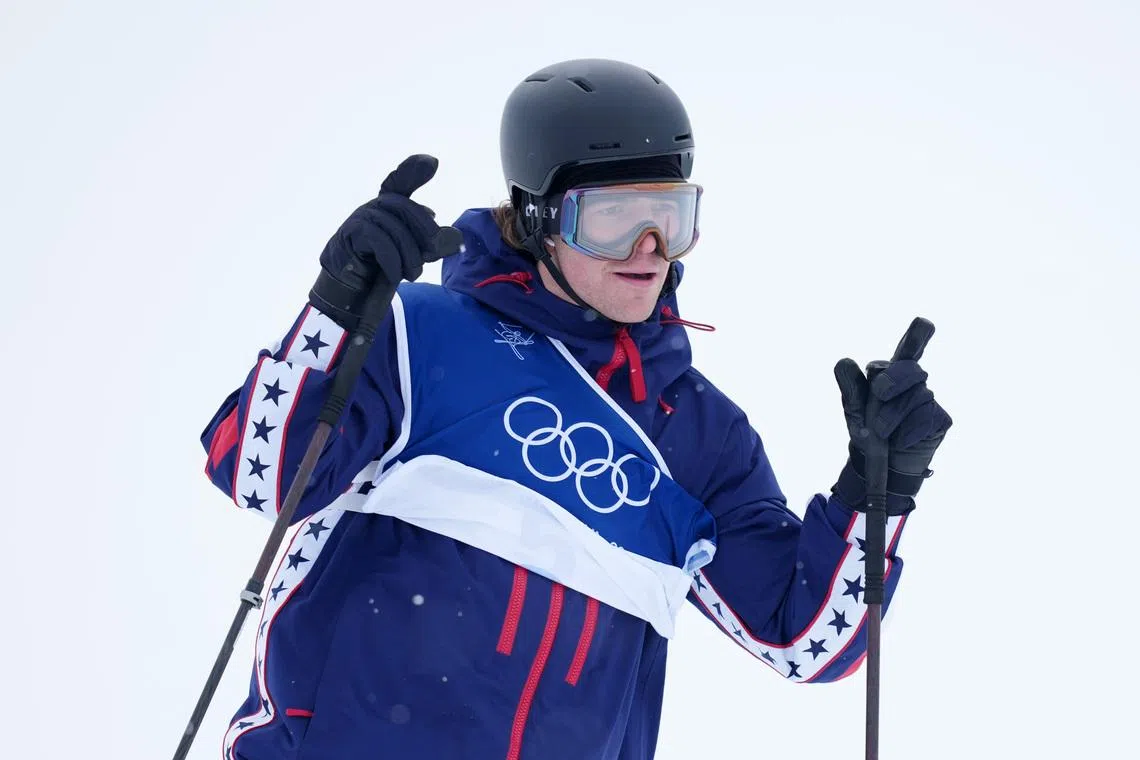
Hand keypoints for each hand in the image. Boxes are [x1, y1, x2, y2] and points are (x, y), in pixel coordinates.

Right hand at [309, 154, 464, 327]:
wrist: (351, 290)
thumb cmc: (382, 269)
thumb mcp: (413, 255)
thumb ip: (432, 245)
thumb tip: (454, 238)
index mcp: (389, 208)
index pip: (400, 181)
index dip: (414, 169)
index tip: (432, 162)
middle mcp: (373, 207)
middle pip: (404, 207)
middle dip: (424, 229)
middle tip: (435, 251)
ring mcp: (360, 218)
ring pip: (393, 228)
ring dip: (409, 255)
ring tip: (413, 275)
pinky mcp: (351, 234)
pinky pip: (379, 241)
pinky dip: (392, 261)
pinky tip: (397, 276)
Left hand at [832, 318, 952, 513]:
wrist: (883, 468)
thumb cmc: (869, 433)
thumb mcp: (855, 410)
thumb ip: (850, 386)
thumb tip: (844, 361)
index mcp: (892, 372)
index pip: (910, 345)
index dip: (918, 334)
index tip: (923, 323)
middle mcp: (914, 381)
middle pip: (910, 367)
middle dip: (893, 380)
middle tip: (878, 396)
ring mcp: (929, 399)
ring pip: (916, 396)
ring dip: (892, 416)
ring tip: (882, 433)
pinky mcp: (940, 419)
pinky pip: (925, 418)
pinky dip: (907, 432)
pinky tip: (901, 441)